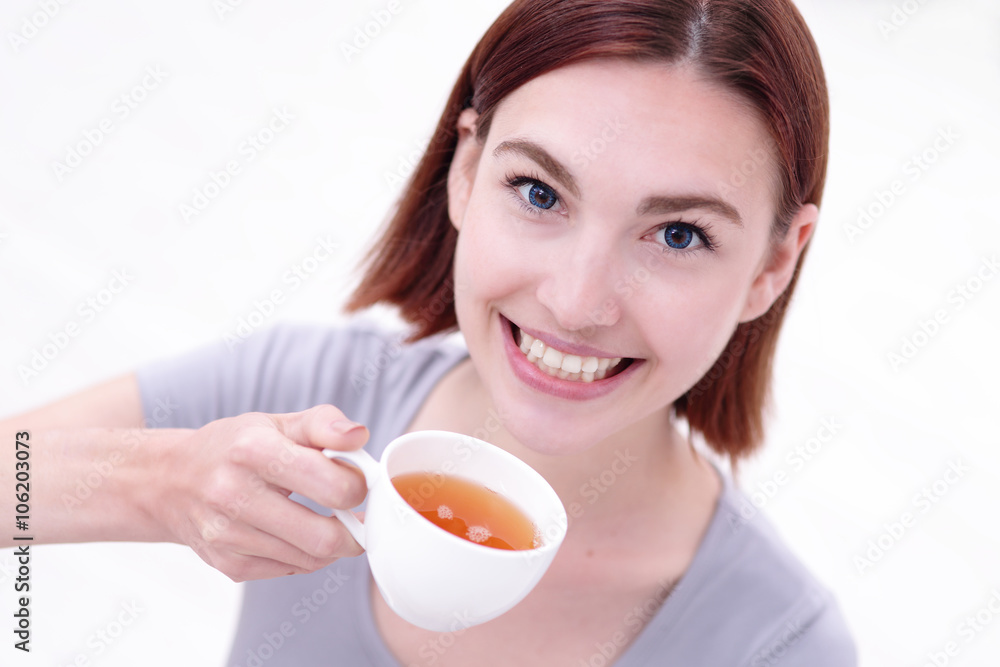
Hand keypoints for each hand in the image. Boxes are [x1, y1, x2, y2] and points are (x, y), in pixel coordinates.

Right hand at [145, 405, 369, 580]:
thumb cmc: (232, 448)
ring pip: (310, 559)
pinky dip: (307, 556)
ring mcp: (227, 535)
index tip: (358, 482)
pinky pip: (290, 571)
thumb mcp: (277, 423)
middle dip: (355, 531)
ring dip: (333, 544)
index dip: (359, 487)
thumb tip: (359, 436)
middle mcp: (234, 494)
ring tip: (331, 521)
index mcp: (254, 450)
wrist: (168, 481)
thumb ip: (324, 424)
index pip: (333, 486)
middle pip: (323, 536)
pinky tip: (300, 534)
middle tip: (358, 516)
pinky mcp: (226, 564)